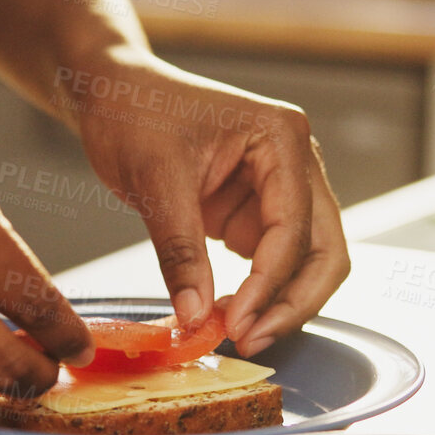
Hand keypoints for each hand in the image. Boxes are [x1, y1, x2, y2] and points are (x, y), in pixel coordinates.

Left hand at [63, 52, 350, 355]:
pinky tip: (227, 316)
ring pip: (308, 262)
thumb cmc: (132, 111)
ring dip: (281, 302)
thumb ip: (179, 250)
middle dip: (293, 302)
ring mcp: (281, 188)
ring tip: (236, 334)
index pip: (295, 228)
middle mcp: (295, 162)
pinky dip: (260, 294)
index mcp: (282, 137)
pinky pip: (274, 262)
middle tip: (251, 341)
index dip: (269, 284)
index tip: (236, 326)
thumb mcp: (153, 180)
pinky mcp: (257, 211)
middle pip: (326, 250)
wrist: (109, 92)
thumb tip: (196, 314)